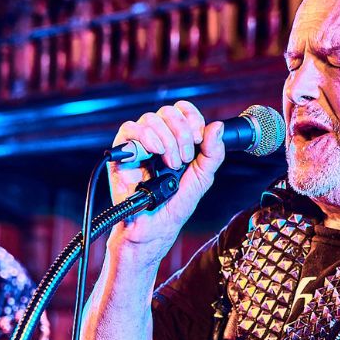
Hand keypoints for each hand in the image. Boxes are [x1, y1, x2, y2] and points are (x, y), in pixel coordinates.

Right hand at [108, 101, 226, 260]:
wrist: (155, 228)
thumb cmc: (175, 206)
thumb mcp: (203, 178)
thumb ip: (213, 152)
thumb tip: (217, 126)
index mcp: (175, 141)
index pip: (181, 110)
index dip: (192, 117)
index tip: (198, 138)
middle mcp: (156, 139)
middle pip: (167, 112)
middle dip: (181, 133)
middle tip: (185, 159)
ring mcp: (138, 145)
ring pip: (150, 119)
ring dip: (166, 139)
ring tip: (170, 163)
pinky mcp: (121, 154)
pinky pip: (129, 129)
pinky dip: (145, 136)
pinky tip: (155, 152)